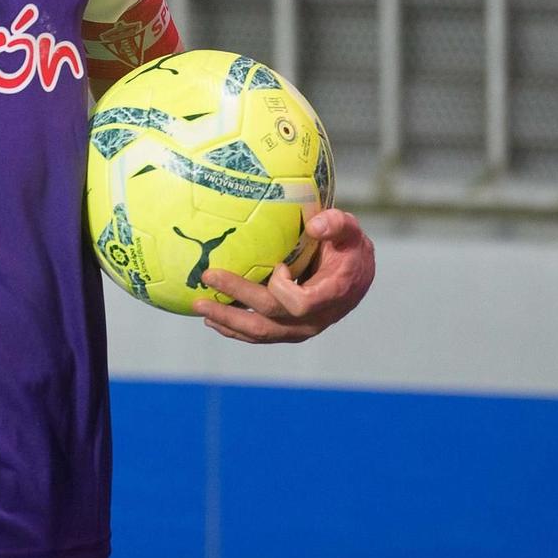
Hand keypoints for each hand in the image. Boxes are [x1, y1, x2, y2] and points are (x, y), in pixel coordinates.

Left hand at [193, 208, 375, 343]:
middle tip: (207, 279)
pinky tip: (214, 320)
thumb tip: (314, 225)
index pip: (300, 303)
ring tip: (201, 307)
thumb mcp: (351, 230)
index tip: (276, 266)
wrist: (357, 276)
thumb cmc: (350, 249)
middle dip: (236, 301)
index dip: (283, 288)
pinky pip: (260, 334)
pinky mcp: (289, 331)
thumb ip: (336, 223)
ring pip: (261, 332)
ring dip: (228, 321)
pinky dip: (235, 328)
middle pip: (269, 318)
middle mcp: (315, 318)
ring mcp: (301, 329)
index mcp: (331, 295)